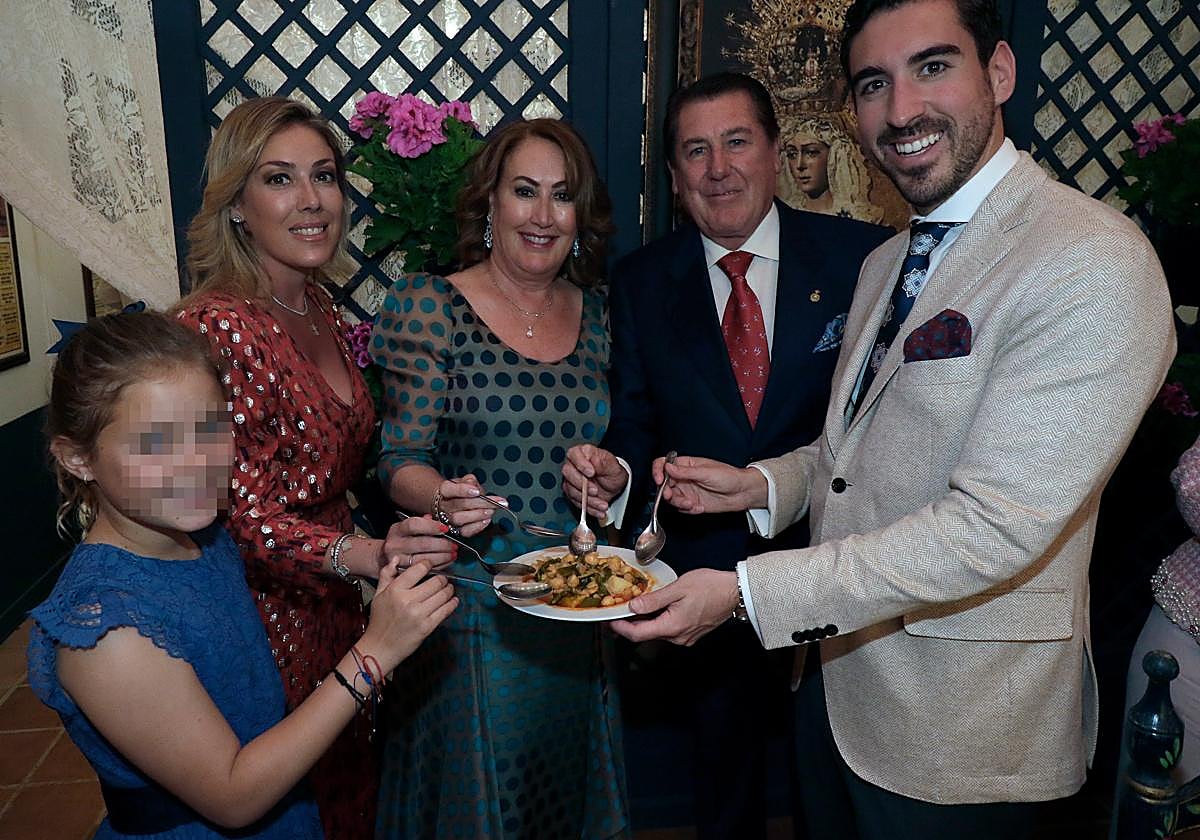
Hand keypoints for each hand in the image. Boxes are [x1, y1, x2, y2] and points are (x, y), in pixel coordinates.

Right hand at [360, 561, 457, 672]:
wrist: (380, 647)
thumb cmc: (380, 621)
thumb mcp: (379, 594)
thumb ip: (387, 575)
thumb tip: (396, 559)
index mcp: (395, 590)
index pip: (419, 569)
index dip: (428, 565)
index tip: (431, 566)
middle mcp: (408, 600)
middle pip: (436, 582)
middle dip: (442, 579)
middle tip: (443, 580)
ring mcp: (419, 614)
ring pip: (443, 595)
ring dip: (449, 590)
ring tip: (448, 589)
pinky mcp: (427, 627)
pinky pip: (445, 610)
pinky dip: (452, 604)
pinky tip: (452, 601)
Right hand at [381, 515, 455, 570]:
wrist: (384, 558)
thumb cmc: (402, 540)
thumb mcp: (406, 528)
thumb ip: (422, 523)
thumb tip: (435, 520)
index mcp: (397, 530)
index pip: (414, 525)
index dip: (431, 526)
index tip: (445, 529)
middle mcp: (395, 545)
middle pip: (422, 544)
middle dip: (442, 545)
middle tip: (454, 545)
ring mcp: (397, 560)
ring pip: (423, 559)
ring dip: (442, 557)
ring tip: (453, 554)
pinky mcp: (402, 573)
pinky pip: (423, 571)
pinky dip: (438, 567)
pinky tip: (446, 562)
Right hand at [434, 475, 496, 536]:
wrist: (452, 503)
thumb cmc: (461, 492)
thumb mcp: (466, 481)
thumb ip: (470, 481)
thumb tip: (473, 484)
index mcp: (444, 490)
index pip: (449, 489)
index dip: (462, 490)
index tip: (477, 491)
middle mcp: (444, 505)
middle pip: (459, 504)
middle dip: (481, 503)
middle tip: (497, 502)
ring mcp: (448, 519)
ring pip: (459, 519)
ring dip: (478, 515)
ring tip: (491, 511)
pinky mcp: (455, 531)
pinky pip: (464, 531)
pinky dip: (477, 526)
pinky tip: (487, 520)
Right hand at [562, 445, 627, 516]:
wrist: (614, 484)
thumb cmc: (612, 470)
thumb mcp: (612, 464)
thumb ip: (602, 462)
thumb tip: (592, 463)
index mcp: (582, 453)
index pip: (574, 454)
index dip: (581, 464)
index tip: (591, 473)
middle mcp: (573, 466)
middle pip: (568, 473)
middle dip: (582, 485)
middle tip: (595, 490)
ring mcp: (571, 480)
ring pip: (572, 491)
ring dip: (588, 500)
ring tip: (603, 504)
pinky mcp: (573, 493)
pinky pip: (577, 503)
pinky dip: (589, 508)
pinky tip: (599, 510)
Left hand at [609, 569, 738, 645]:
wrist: (735, 592)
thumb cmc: (711, 587)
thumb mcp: (677, 588)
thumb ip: (653, 600)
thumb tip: (633, 607)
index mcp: (672, 627)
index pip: (637, 634)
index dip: (620, 627)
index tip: (609, 619)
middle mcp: (678, 637)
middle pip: (646, 634)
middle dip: (629, 623)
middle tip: (617, 610)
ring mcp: (685, 637)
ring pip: (657, 631)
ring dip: (644, 620)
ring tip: (633, 605)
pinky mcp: (691, 633)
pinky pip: (668, 629)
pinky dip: (657, 620)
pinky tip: (653, 608)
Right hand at [656, 456, 766, 513]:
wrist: (742, 493)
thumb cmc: (729, 477)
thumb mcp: (706, 472)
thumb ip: (685, 472)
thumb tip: (667, 467)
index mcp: (686, 465)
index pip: (664, 464)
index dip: (658, 471)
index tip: (658, 480)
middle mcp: (685, 477)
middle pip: (664, 484)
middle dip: (666, 492)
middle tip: (671, 496)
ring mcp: (688, 490)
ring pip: (672, 498)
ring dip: (679, 503)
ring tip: (691, 504)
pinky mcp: (692, 503)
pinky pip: (682, 508)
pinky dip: (688, 510)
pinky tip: (699, 507)